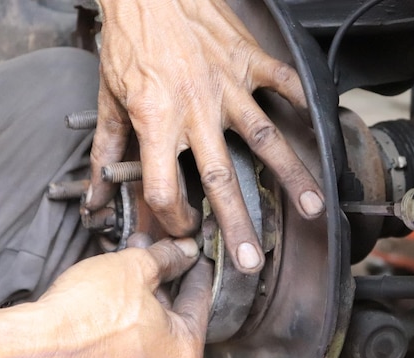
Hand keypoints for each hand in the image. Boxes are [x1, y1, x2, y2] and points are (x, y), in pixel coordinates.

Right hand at [23, 238, 212, 357]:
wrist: (32, 347)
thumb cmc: (85, 312)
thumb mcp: (135, 267)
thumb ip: (166, 258)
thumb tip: (182, 252)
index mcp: (183, 354)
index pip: (198, 303)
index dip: (194, 272)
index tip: (193, 259)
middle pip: (170, 322)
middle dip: (160, 286)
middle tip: (152, 260)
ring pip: (143, 340)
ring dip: (137, 308)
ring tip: (122, 279)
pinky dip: (115, 334)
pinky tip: (103, 311)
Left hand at [86, 0, 324, 274]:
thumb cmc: (127, 41)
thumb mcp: (108, 98)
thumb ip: (106, 150)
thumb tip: (96, 193)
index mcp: (156, 121)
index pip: (165, 187)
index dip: (172, 217)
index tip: (184, 228)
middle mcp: (196, 110)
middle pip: (221, 177)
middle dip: (238, 224)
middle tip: (252, 259)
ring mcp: (228, 85)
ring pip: (266, 137)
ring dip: (291, 176)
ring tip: (313, 207)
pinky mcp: (247, 59)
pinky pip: (282, 82)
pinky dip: (301, 103)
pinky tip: (317, 127)